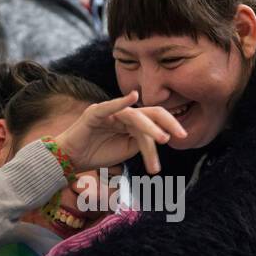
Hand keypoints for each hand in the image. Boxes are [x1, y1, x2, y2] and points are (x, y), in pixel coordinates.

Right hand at [54, 92, 186, 174]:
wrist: (72, 159)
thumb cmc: (98, 153)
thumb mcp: (128, 150)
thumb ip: (143, 143)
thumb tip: (160, 138)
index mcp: (132, 121)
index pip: (155, 122)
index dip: (170, 127)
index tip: (183, 137)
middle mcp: (123, 113)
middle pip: (150, 113)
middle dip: (168, 123)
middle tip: (182, 135)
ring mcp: (109, 112)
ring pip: (135, 117)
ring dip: (150, 129)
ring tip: (163, 140)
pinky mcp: (94, 113)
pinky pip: (110, 107)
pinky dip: (121, 100)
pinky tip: (133, 96)